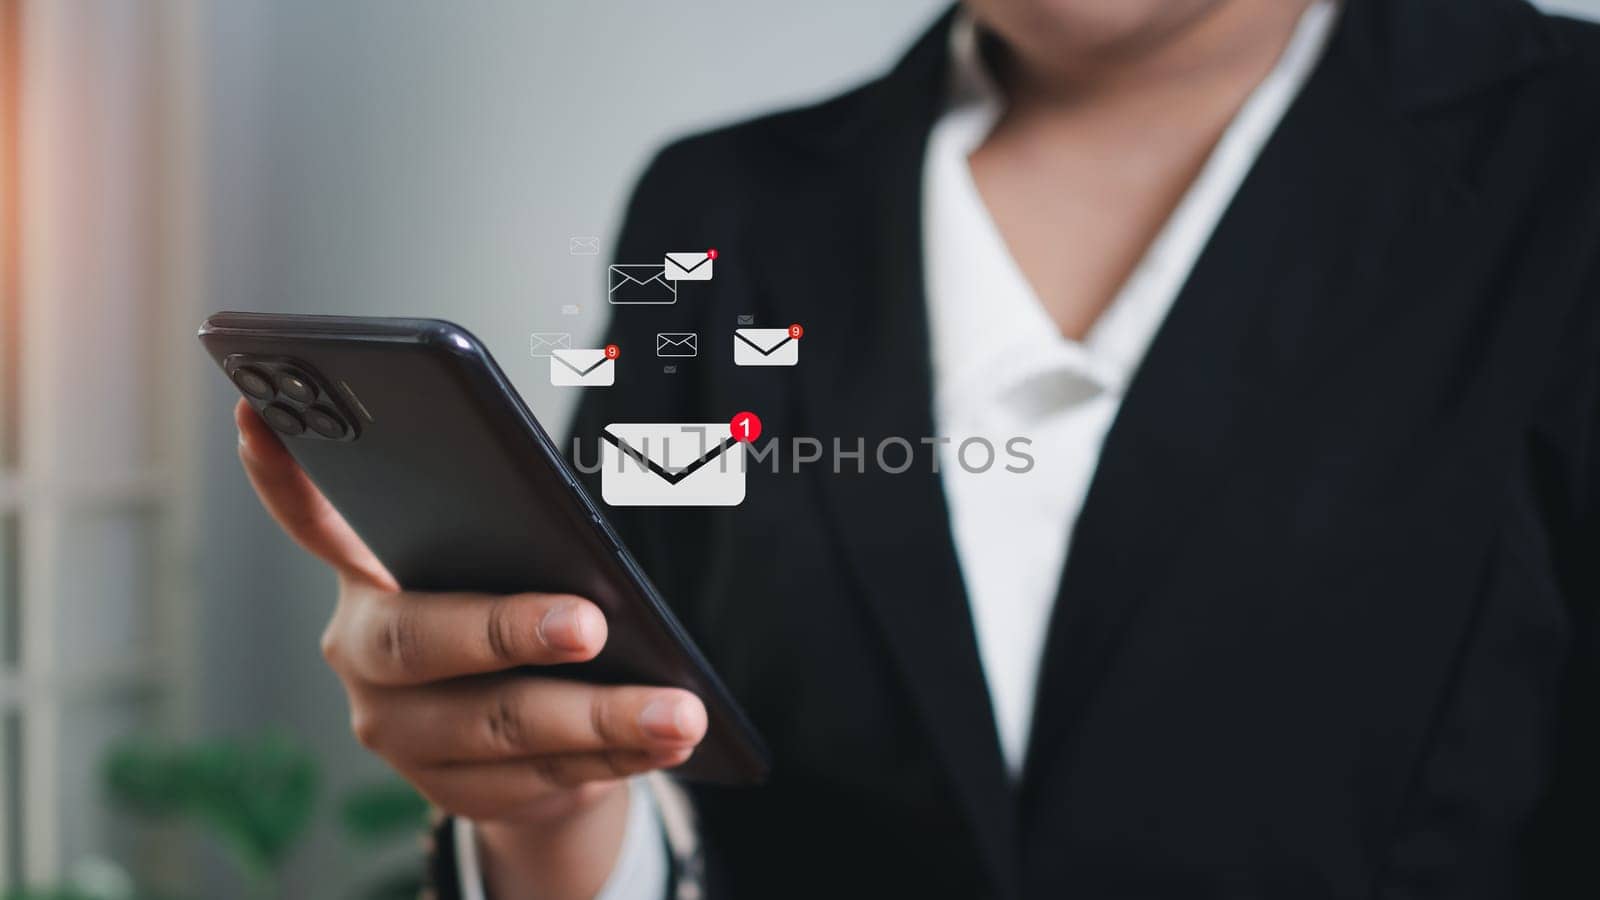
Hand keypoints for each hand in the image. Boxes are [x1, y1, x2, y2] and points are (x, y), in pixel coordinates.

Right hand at [233, 399, 705, 898]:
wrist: (513, 742)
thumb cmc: (509, 608)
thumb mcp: (497, 560)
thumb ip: (502, 530)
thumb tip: (548, 508)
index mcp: (367, 577)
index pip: (315, 520)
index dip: (281, 477)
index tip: (260, 411)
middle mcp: (365, 657)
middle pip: (423, 641)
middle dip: (510, 631)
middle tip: (589, 621)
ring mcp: (403, 735)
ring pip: (502, 727)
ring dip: (602, 719)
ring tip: (679, 712)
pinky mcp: (452, 793)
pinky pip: (538, 779)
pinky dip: (611, 760)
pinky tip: (665, 742)